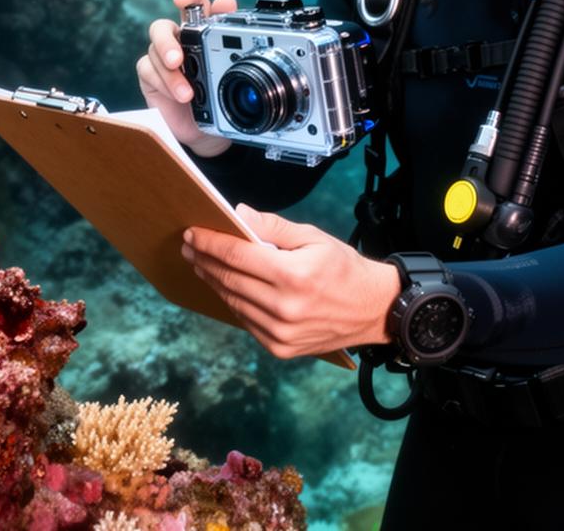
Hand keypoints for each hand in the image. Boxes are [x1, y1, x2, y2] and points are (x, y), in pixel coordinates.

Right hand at [136, 0, 237, 156]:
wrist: (207, 129)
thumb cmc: (219, 94)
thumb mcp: (230, 68)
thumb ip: (228, 34)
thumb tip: (227, 0)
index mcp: (200, 30)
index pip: (192, 5)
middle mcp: (178, 39)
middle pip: (162, 27)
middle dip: (166, 40)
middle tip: (178, 58)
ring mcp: (161, 57)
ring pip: (154, 52)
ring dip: (170, 73)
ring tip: (187, 92)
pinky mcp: (150, 75)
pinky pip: (149, 71)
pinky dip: (164, 83)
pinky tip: (178, 95)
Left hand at [182, 203, 400, 358]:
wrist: (373, 310)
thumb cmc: (344, 269)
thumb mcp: (314, 237)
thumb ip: (273, 227)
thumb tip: (238, 215)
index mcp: (293, 275)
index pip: (237, 255)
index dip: (210, 242)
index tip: (193, 233)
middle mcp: (284, 307)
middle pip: (229, 279)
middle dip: (205, 260)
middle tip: (190, 247)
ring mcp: (280, 332)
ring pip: (233, 301)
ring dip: (213, 281)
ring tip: (202, 264)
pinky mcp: (280, 348)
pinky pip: (245, 321)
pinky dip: (232, 301)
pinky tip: (226, 286)